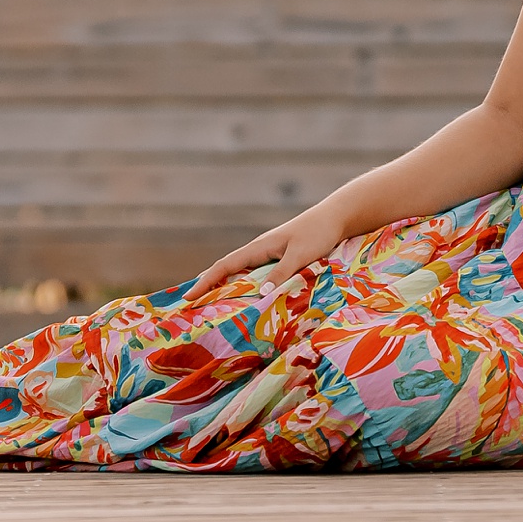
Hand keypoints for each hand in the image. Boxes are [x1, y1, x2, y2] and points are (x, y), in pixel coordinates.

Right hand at [181, 205, 348, 301]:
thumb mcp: (300, 255)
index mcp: (259, 247)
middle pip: (226, 268)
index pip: (225, 266)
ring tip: (209, 303)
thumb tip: (260, 295)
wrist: (334, 218)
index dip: (205, 281)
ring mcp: (268, 253)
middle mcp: (259, 250)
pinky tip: (244, 296)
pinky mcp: (279, 257)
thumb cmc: (317, 233)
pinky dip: (243, 284)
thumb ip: (282, 273)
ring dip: (224, 285)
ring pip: (239, 271)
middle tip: (189, 304)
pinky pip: (254, 273)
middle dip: (207, 284)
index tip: (188, 296)